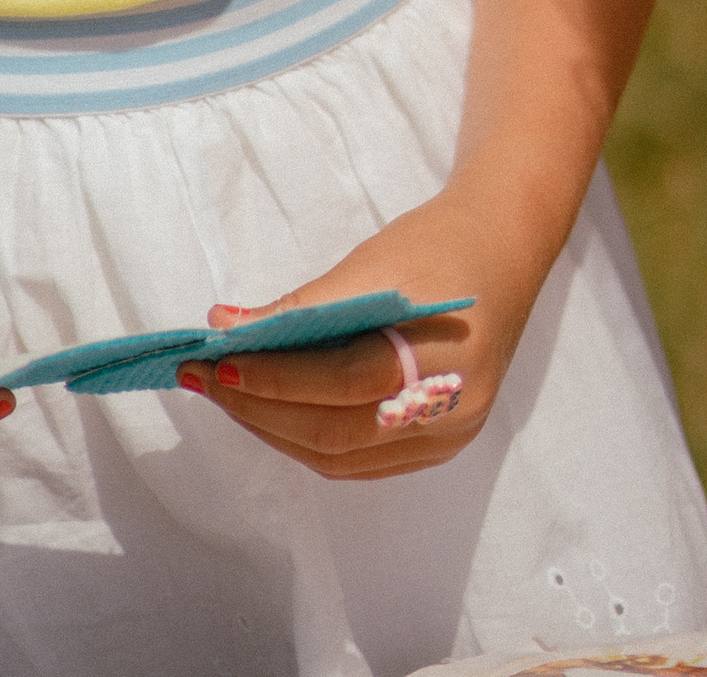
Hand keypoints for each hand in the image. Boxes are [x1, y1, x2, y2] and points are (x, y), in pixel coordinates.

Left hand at [176, 193, 536, 484]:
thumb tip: (226, 326)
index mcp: (441, 355)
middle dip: (260, 408)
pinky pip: (361, 459)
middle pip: (339, 432)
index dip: (275, 376)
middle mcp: (450, 410)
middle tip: (205, 378)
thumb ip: (303, 304)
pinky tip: (271, 412)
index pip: (343, 382)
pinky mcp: (437, 445)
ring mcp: (447, 436)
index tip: (217, 357)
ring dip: (275, 429)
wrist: (501, 254)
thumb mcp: (371, 262)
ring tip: (227, 393)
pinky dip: (308, 439)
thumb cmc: (435, 247)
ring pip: (343, 456)